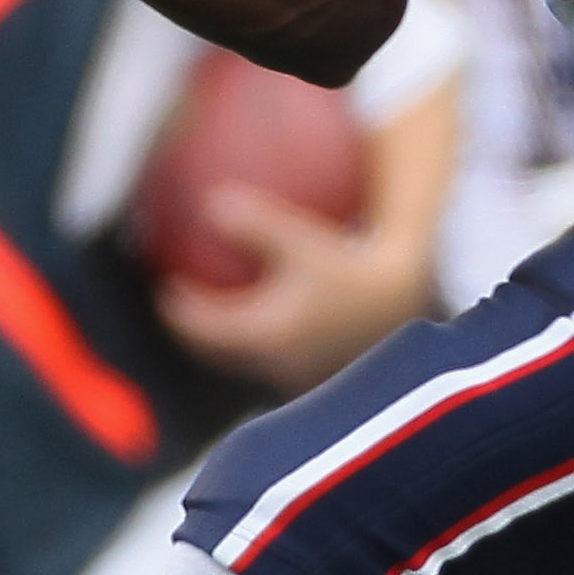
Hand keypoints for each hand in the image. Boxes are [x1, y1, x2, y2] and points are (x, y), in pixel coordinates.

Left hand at [154, 184, 431, 394]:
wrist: (409, 303)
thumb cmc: (354, 265)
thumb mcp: (300, 237)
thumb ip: (253, 222)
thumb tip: (210, 201)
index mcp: (263, 334)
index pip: (202, 329)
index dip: (176, 311)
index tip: (164, 288)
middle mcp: (277, 362)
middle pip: (219, 353)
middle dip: (194, 332)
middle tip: (179, 306)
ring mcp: (301, 372)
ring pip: (250, 360)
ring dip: (229, 340)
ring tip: (222, 314)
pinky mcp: (325, 373)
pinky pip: (281, 356)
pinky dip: (265, 338)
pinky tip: (280, 312)